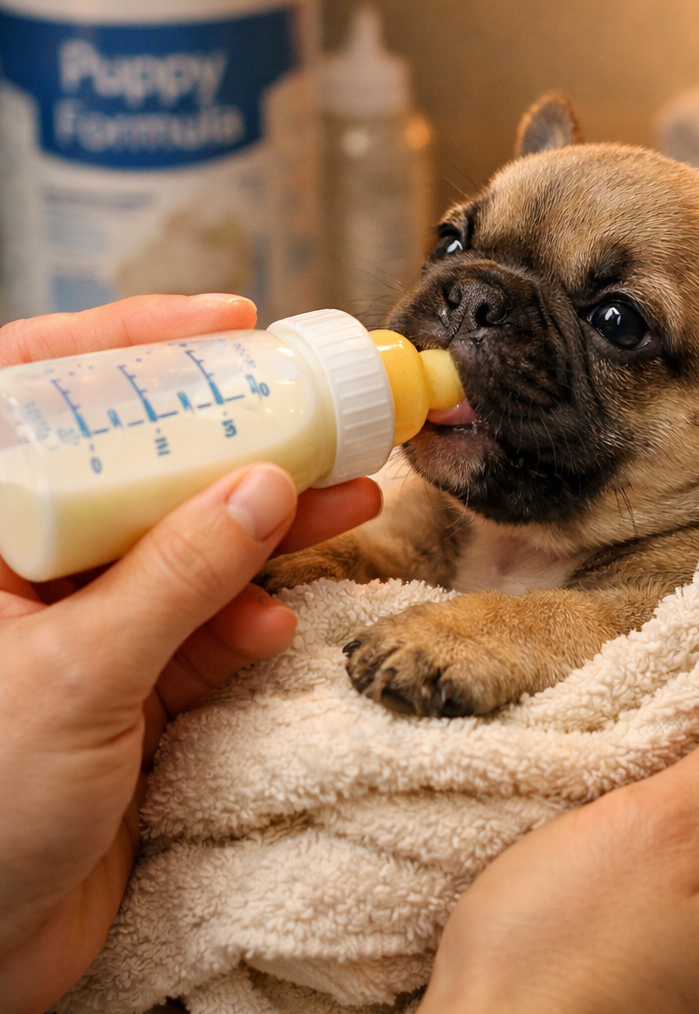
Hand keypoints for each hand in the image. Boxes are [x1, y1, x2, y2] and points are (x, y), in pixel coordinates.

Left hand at [0, 295, 382, 1013]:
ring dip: (264, 529)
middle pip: (132, 464)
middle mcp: (22, 566)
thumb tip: (261, 487)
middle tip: (318, 412)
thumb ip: (178, 576)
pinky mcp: (121, 689)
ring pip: (180, 545)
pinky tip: (279, 624)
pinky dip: (244, 623)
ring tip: (352, 499)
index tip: (226, 325)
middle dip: (228, 438)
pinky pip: (196, 629)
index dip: (126, 341)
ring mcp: (73, 626)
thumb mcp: (77, 675)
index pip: (35, 388)